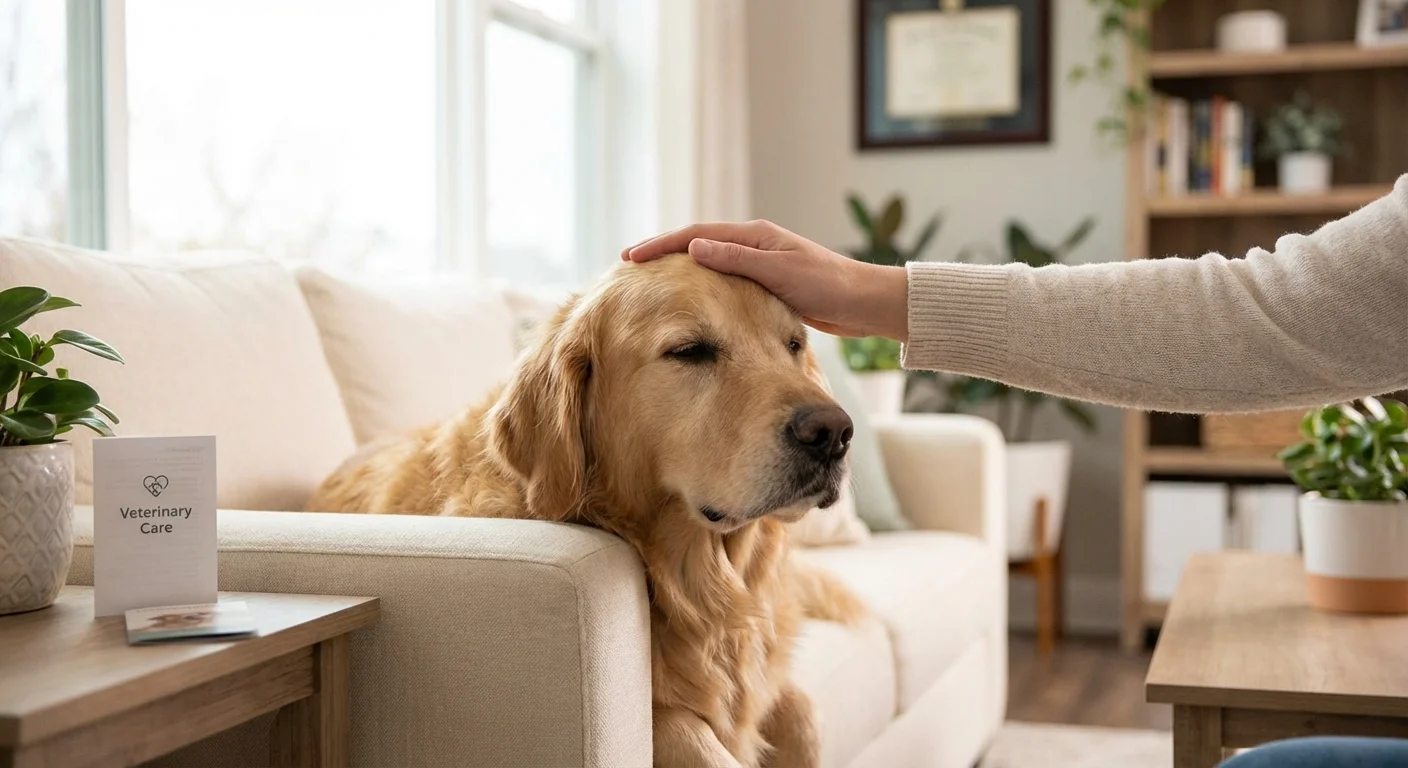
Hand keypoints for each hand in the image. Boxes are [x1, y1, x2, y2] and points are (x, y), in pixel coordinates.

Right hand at [621, 220, 908, 340]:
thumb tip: (694, 247)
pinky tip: (688, 297)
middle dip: (662, 251)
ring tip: (649, 278)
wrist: (862, 303)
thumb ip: (737, 260)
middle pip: (697, 243)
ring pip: (708, 262)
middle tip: (628, 262)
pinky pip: (723, 279)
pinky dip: (700, 284)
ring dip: (678, 266)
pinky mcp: (765, 283)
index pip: (696, 235)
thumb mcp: (778, 272)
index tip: (631, 256)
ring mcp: (759, 263)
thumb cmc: (826, 285)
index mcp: (754, 236)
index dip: (661, 245)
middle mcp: (754, 245)